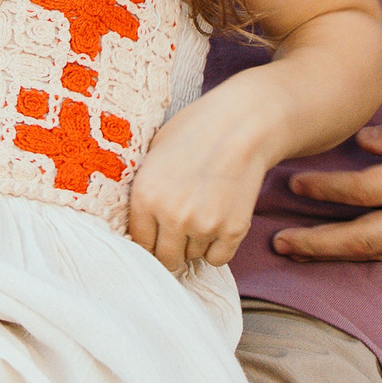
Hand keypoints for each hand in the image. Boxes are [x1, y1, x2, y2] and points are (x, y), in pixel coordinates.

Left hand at [125, 90, 281, 273]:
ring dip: (195, 243)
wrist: (244, 124)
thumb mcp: (154, 153)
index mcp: (145, 196)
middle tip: (179, 231)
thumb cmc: (196, 131)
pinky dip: (217, 247)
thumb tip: (137, 222)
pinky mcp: (233, 230)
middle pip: (166, 258)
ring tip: (203, 211)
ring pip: (192, 256)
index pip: (139, 243)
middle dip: (171, 248)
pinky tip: (218, 222)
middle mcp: (171, 216)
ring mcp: (203, 225)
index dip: (149, 240)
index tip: (156, 235)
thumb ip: (145, 190)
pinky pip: (218, 258)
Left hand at [269, 103, 381, 261]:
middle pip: (363, 240)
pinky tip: (352, 250)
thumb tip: (363, 143)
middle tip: (277, 244)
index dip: (324, 190)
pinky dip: (374, 256)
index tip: (292, 183)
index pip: (363, 190)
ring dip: (339, 255)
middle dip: (316, 244)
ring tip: (302, 251)